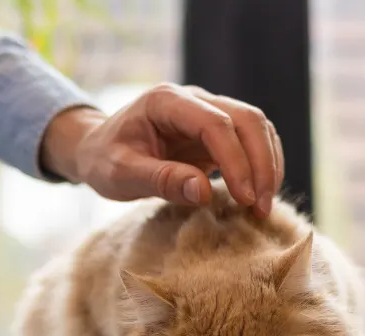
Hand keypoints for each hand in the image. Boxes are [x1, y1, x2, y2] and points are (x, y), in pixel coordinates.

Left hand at [40, 84, 284, 217]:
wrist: (97, 149)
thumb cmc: (103, 159)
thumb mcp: (120, 174)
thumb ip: (160, 180)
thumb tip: (205, 192)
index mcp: (166, 101)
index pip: (215, 123)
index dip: (236, 160)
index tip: (245, 198)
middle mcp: (193, 99)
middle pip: (247, 119)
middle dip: (261, 163)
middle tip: (261, 207)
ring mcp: (208, 111)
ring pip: (256, 127)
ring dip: (267, 165)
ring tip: (263, 207)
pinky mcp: (216, 132)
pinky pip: (251, 141)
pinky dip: (261, 166)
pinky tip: (258, 196)